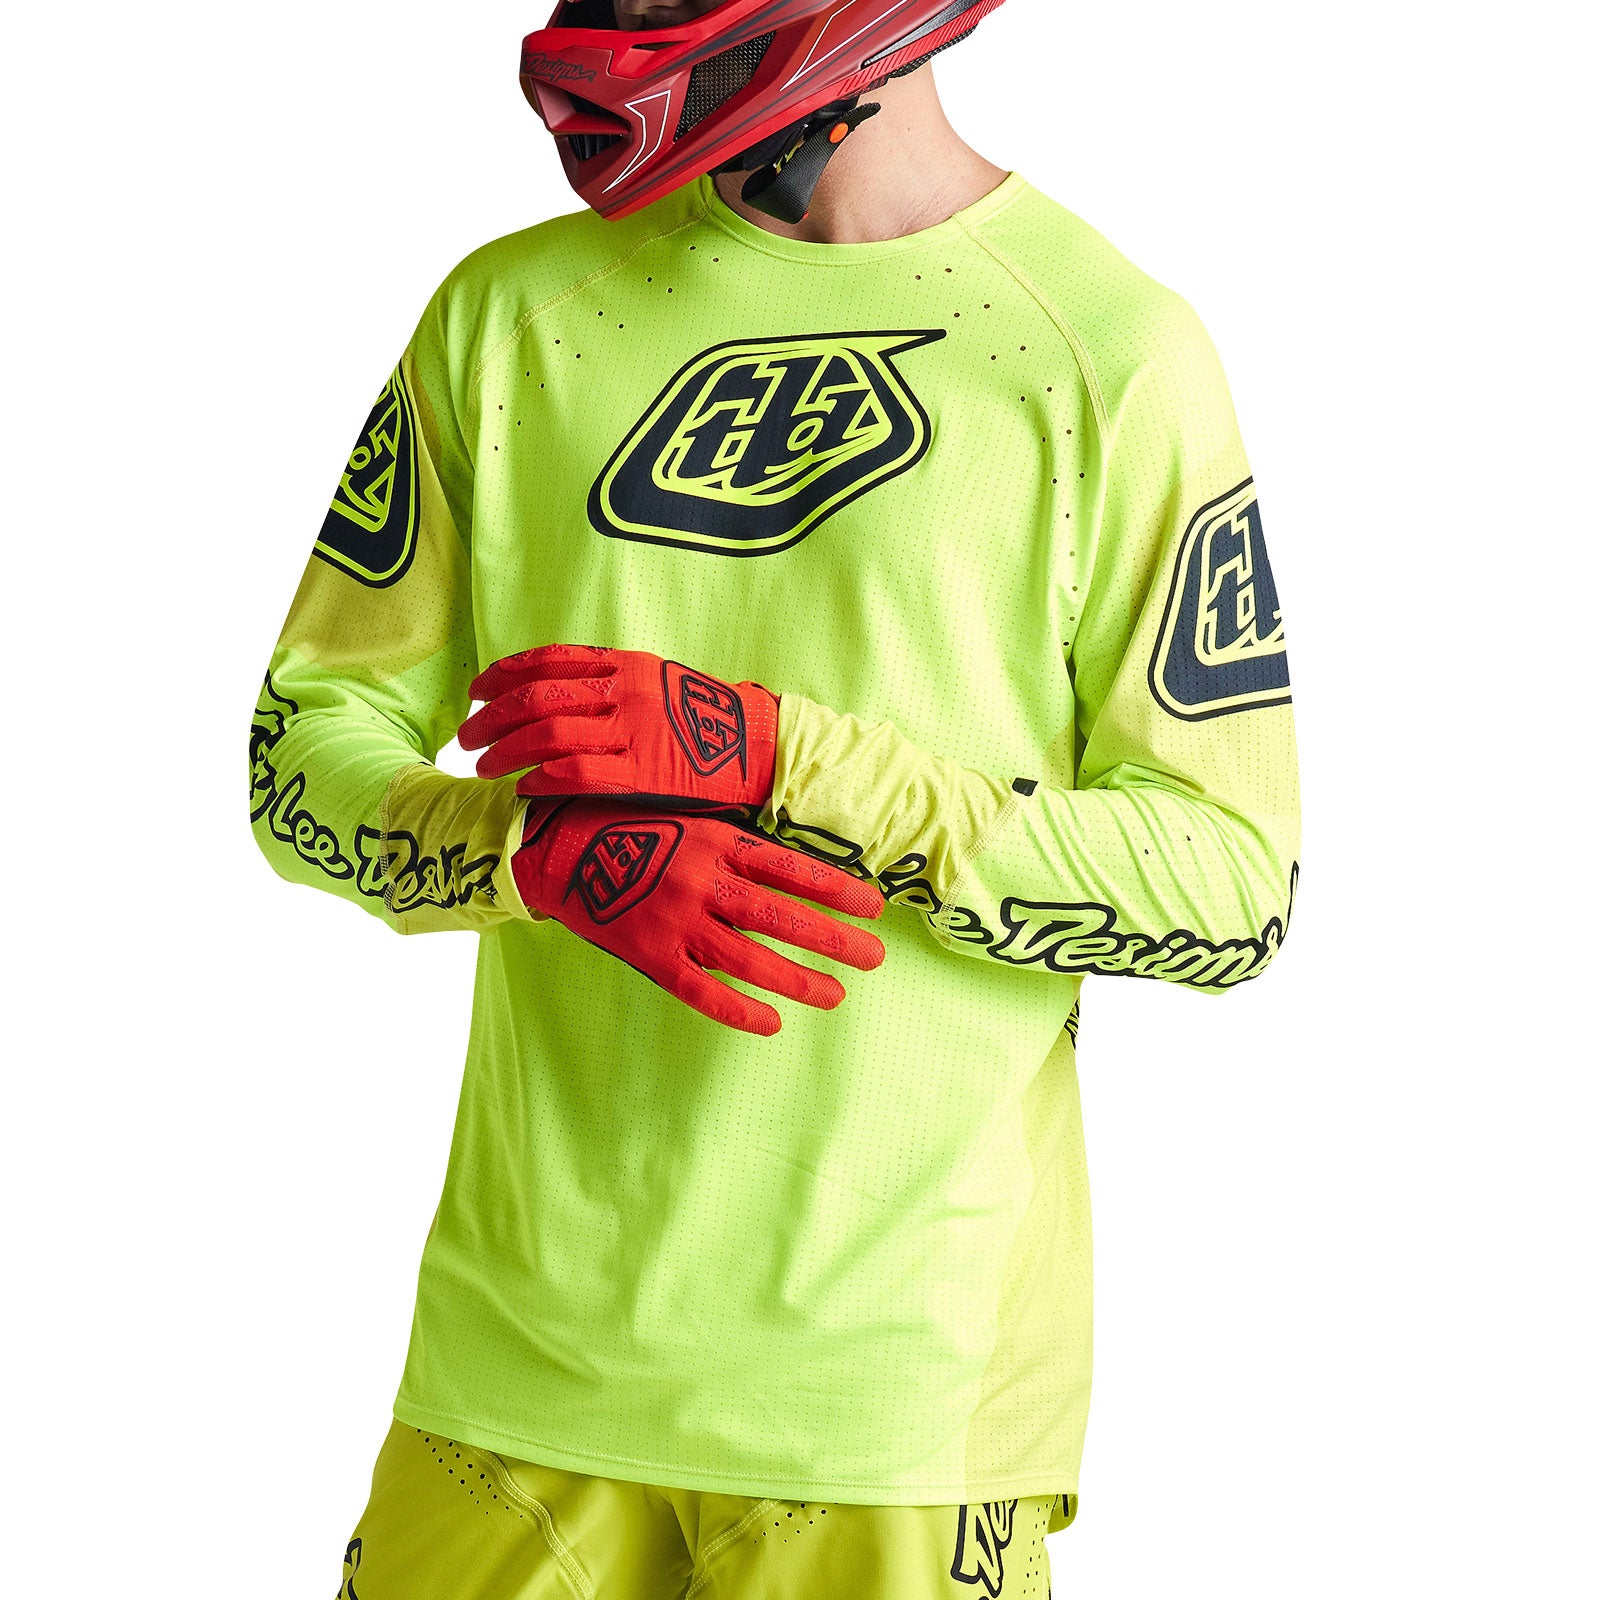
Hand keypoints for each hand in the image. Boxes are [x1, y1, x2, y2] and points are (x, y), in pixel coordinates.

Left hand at [460, 644, 778, 809]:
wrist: (762, 746)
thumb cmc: (708, 719)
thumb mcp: (657, 682)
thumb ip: (611, 684)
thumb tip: (558, 695)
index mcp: (623, 664)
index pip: (545, 661)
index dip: (501, 676)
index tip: (476, 693)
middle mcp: (622, 691)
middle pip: (534, 699)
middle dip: (490, 718)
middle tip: (466, 737)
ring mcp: (631, 732)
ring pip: (545, 736)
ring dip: (504, 752)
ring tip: (483, 768)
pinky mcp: (641, 774)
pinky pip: (576, 773)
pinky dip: (540, 779)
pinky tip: (523, 788)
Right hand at [512, 796, 884, 1035]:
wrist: (554, 847)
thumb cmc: (629, 824)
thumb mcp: (687, 815)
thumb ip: (735, 841)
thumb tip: (793, 864)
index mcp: (718, 840)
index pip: (793, 868)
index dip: (838, 890)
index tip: (875, 908)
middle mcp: (704, 881)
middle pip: (783, 917)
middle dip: (835, 940)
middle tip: (875, 958)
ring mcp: (677, 921)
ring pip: (752, 959)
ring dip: (800, 980)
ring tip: (837, 994)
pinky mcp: (651, 954)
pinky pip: (703, 991)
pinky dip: (740, 1010)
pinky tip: (772, 1022)